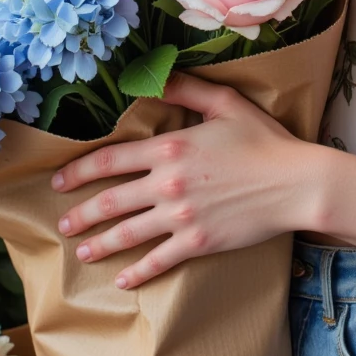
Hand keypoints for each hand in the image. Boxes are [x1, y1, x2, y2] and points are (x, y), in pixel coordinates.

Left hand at [52, 73, 315, 288]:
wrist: (295, 183)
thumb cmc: (264, 140)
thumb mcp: (225, 103)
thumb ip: (186, 89)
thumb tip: (154, 77)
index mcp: (170, 147)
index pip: (111, 160)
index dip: (79, 171)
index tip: (60, 181)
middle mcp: (167, 183)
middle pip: (110, 201)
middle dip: (81, 213)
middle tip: (63, 222)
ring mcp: (181, 216)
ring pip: (127, 234)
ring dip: (100, 244)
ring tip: (82, 252)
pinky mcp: (197, 242)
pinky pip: (159, 260)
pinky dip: (138, 272)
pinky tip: (123, 279)